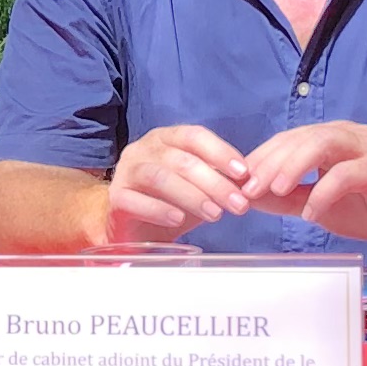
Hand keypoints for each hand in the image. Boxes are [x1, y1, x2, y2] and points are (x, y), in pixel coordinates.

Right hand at [106, 125, 252, 241]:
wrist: (132, 229)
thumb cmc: (168, 202)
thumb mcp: (196, 187)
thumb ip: (217, 180)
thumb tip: (250, 182)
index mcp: (165, 139)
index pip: (194, 136)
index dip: (220, 151)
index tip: (243, 172)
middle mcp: (143, 149)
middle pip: (181, 159)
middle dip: (214, 182)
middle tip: (238, 204)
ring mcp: (126, 172)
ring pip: (160, 177)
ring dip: (192, 196)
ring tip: (216, 214)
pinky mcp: (116, 198)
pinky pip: (136, 201)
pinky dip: (160, 210)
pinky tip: (179, 221)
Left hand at [232, 121, 366, 259]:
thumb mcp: (317, 204)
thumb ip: (285, 198)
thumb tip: (246, 196)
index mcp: (331, 139)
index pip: (287, 139)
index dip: (260, 158)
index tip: (235, 182)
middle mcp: (349, 135)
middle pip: (300, 138)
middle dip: (269, 163)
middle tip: (246, 188)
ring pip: (322, 144)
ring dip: (292, 167)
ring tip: (272, 192)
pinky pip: (348, 175)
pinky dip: (324, 193)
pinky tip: (310, 214)